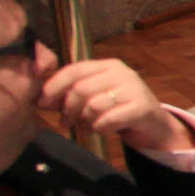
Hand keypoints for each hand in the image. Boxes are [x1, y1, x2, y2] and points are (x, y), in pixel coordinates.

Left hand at [37, 57, 190, 155]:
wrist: (154, 126)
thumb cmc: (118, 110)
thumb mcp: (94, 98)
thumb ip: (70, 95)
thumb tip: (40, 99)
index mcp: (108, 66)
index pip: (75, 70)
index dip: (55, 86)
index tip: (43, 102)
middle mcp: (123, 73)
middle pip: (81, 89)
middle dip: (68, 109)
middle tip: (65, 122)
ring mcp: (134, 89)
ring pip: (93, 105)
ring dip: (85, 121)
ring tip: (87, 127)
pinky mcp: (142, 108)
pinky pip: (108, 120)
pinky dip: (100, 128)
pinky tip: (103, 130)